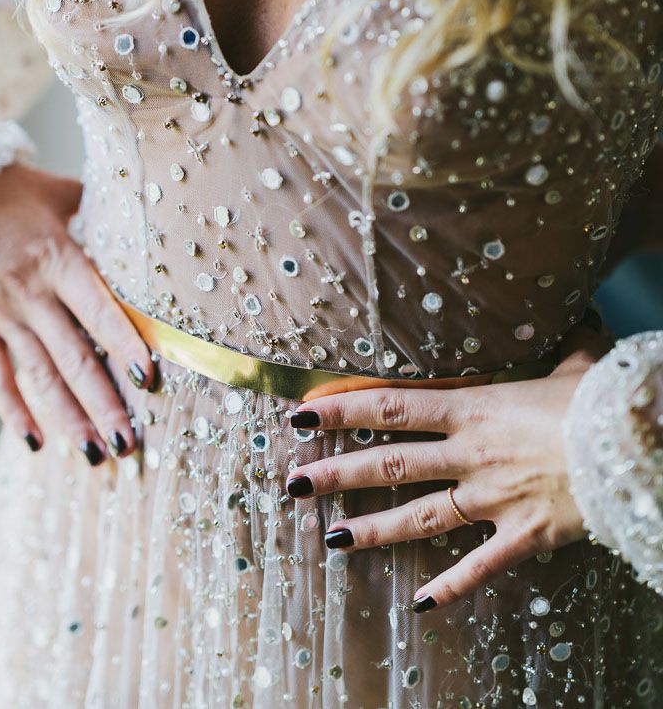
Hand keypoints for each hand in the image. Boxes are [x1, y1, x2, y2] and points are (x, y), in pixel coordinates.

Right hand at [0, 162, 154, 462]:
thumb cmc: (2, 189)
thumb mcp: (56, 192)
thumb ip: (96, 206)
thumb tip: (135, 198)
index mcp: (58, 260)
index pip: (98, 311)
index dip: (124, 345)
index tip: (148, 380)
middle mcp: (32, 295)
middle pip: (73, 358)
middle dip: (103, 404)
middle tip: (128, 444)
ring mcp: (0, 315)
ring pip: (38, 376)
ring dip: (67, 418)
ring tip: (93, 453)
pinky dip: (13, 410)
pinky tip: (34, 440)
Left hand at [285, 323, 608, 612]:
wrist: (636, 446)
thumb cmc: (603, 400)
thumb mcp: (577, 361)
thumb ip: (564, 342)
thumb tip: (577, 318)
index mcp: (475, 408)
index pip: (393, 407)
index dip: (343, 410)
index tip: (303, 413)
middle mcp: (472, 455)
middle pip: (390, 465)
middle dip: (337, 474)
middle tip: (294, 484)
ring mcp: (494, 498)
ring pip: (419, 518)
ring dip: (373, 531)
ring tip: (331, 541)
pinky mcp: (523, 534)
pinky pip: (480, 565)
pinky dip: (452, 586)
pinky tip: (422, 606)